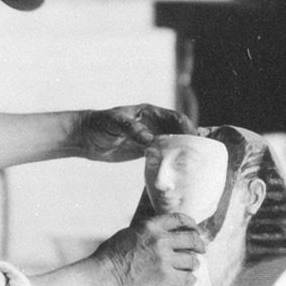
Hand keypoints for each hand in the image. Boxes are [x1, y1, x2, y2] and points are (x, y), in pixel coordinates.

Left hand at [77, 104, 195, 161]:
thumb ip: (132, 129)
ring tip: (193, 166)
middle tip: (200, 156)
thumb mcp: (114, 123)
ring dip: (182, 153)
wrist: (85, 137)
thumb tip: (150, 139)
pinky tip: (176, 172)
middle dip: (190, 142)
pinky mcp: (144, 152)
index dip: (187, 126)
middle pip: (178, 132)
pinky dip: (169, 162)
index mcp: (149, 113)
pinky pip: (161, 156)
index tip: (195, 138)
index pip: (174, 118)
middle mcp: (153, 125)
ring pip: (172, 145)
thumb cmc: (99, 124)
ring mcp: (150, 138)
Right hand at [94, 212, 204, 285]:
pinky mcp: (165, 277)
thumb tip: (159, 232)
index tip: (194, 229)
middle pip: (191, 238)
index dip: (191, 224)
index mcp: (151, 226)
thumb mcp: (128, 233)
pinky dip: (190, 279)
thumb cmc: (110, 256)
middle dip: (199, 244)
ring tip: (192, 267)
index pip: (179, 219)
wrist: (105, 276)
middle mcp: (161, 240)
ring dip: (194, 264)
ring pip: (192, 260)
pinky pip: (187, 278)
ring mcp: (164, 259)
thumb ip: (147, 231)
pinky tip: (189, 280)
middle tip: (201, 249)